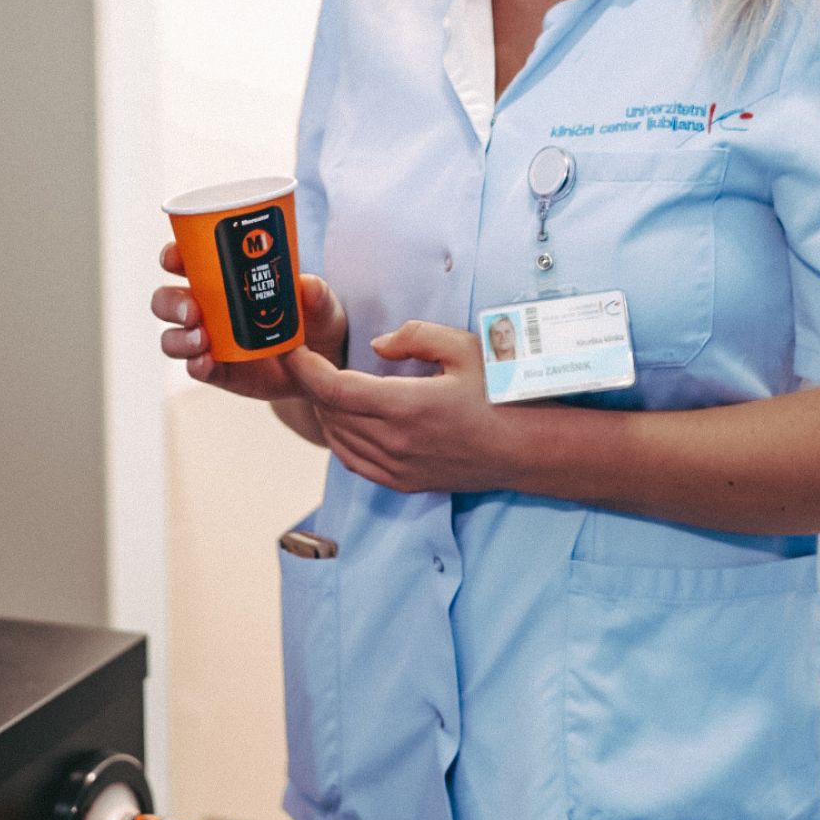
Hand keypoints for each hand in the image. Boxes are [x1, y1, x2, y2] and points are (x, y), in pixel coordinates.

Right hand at [151, 242, 347, 399]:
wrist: (324, 366)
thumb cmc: (316, 321)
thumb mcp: (322, 305)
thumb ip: (317, 294)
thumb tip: (307, 285)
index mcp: (225, 278)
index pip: (187, 260)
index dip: (172, 256)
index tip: (174, 258)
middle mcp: (209, 308)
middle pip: (167, 299)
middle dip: (170, 302)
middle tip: (191, 309)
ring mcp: (210, 341)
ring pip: (172, 336)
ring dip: (178, 337)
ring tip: (202, 339)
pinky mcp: (219, 370)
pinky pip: (195, 367)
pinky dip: (195, 364)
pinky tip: (205, 362)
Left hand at [283, 318, 518, 493]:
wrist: (525, 448)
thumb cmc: (500, 393)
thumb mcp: (464, 348)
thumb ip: (414, 337)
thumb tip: (374, 347)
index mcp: (407, 405)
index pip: (333, 389)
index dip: (305, 369)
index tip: (293, 350)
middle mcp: (396, 441)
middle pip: (329, 413)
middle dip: (312, 384)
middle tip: (308, 360)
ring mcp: (397, 467)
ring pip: (337, 438)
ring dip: (323, 411)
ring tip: (323, 386)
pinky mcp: (403, 482)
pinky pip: (353, 462)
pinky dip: (338, 439)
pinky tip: (341, 421)